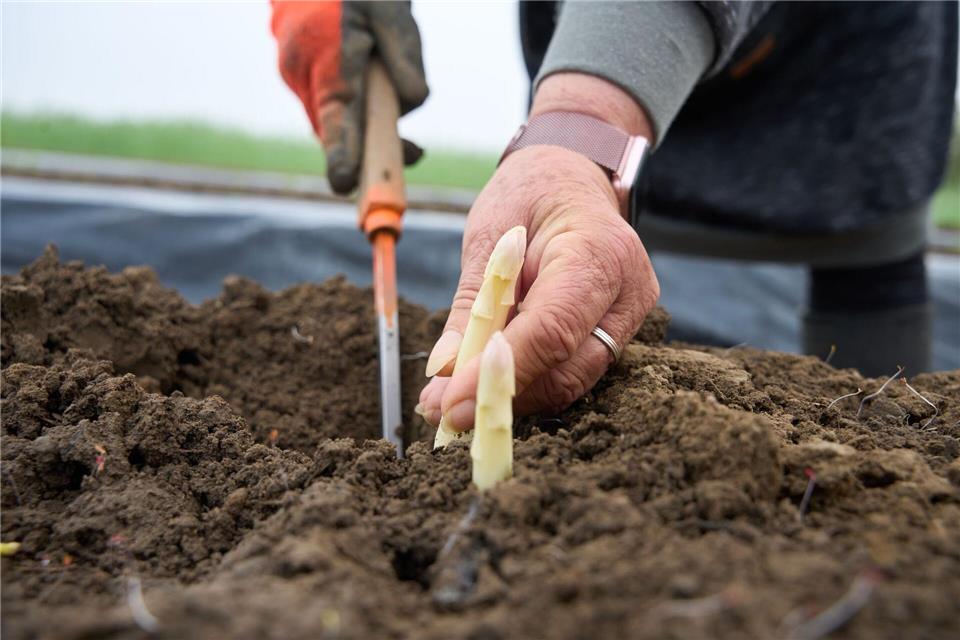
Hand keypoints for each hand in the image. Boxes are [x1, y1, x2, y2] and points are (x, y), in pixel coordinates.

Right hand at [271, 0, 428, 192]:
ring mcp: (297, 77)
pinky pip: (331, 112)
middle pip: (334, 130)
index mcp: (325, 53)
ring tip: (411, 143)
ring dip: (368, 135)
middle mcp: (303, 71)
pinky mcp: (301, 80)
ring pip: (333, 124)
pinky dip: (356, 121)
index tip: (345, 183)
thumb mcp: (391, 10)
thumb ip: (404, 53)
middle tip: (415, 154)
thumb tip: (413, 100)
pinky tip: (383, 113)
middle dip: (369, 152)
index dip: (341, 152)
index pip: (336, 114)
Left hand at [417, 143, 659, 431]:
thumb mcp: (488, 234)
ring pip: (571, 380)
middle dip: (502, 396)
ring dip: (512, 398)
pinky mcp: (617, 333)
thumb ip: (471, 304)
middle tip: (442, 413)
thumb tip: (445, 370)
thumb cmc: (531, 192)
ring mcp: (629, 316)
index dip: (502, 373)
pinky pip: (572, 371)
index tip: (452, 404)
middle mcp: (628, 291)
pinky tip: (484, 386)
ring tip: (453, 404)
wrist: (572, 174)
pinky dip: (528, 383)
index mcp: (598, 252)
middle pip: (568, 369)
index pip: (552, 329)